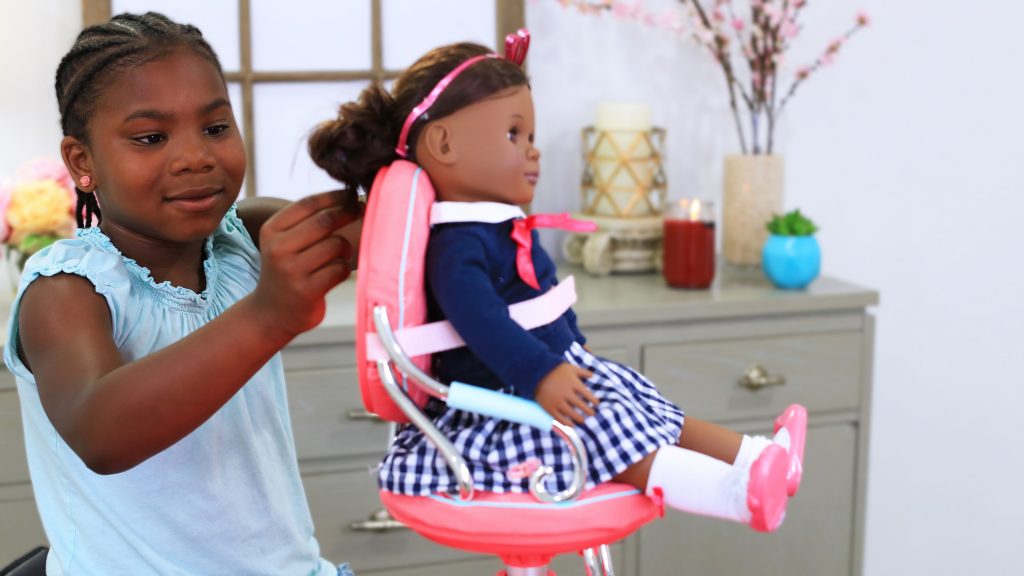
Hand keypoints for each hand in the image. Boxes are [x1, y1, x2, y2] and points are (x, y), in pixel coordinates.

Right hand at [250, 190, 360, 337]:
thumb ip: (308, 221)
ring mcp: (292, 271)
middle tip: (362, 210)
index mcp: (272, 230)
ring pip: (335, 245)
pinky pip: (340, 269)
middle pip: (324, 221)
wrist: (271, 313)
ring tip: (341, 253)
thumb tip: (349, 196)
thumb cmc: (288, 270)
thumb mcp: (285, 242)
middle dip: (348, 212)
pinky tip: (336, 271)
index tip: (352, 193)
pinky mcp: (307, 291)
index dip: (334, 196)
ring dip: (345, 247)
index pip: (308, 204)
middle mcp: (278, 249)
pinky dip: (344, 268)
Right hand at [535, 363, 598, 426]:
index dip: (594, 401)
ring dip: (579, 418)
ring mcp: (557, 401)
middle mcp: (566, 393)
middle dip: (589, 411)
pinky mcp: (549, 407)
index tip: (597, 404)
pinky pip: (559, 418)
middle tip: (592, 414)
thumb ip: (582, 372)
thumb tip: (593, 376)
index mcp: (573, 383)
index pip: (588, 395)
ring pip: (571, 414)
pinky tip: (571, 425)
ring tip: (583, 420)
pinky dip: (566, 423)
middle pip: (581, 406)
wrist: (536, 372)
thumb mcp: (570, 367)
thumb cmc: (555, 369)